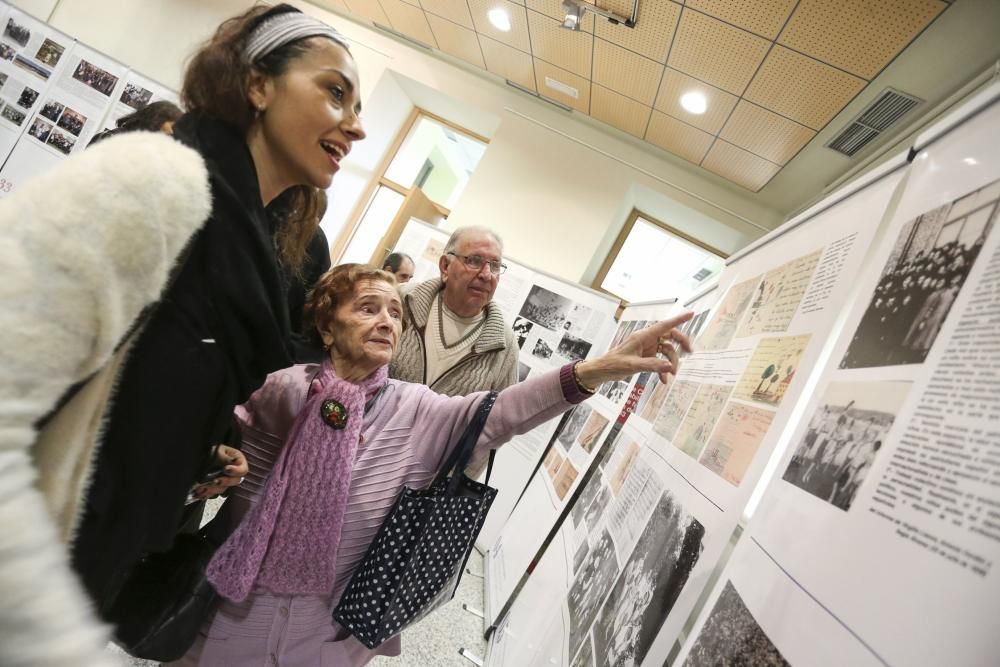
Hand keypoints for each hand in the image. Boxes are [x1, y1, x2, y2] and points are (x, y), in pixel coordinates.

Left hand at [192, 445, 247, 500]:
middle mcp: (234, 474)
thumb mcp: (218, 451)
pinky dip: (207, 494)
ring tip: (203, 487)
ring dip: (213, 489)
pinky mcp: (217, 488)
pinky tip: (200, 493)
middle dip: (224, 482)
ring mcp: (226, 482)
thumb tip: (235, 461)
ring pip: (224, 489)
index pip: (242, 470)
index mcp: (238, 462)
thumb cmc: (212, 451)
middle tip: (215, 481)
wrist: (202, 457)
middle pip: (235, 482)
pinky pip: (214, 494)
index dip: (235, 471)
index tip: (225, 469)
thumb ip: (225, 458)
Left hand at [576, 312, 693, 387]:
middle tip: (690, 352)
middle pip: (669, 336)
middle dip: (680, 344)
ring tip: (672, 374)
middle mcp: (646, 340)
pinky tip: (664, 380)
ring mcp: (646, 348)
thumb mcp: (633, 366)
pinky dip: (663, 369)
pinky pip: (660, 360)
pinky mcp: (645, 357)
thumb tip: (669, 366)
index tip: (691, 314)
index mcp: (642, 336)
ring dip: (671, 362)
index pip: (664, 325)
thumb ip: (652, 365)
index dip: (678, 319)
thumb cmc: (613, 365)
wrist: (602, 372)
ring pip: (666, 350)